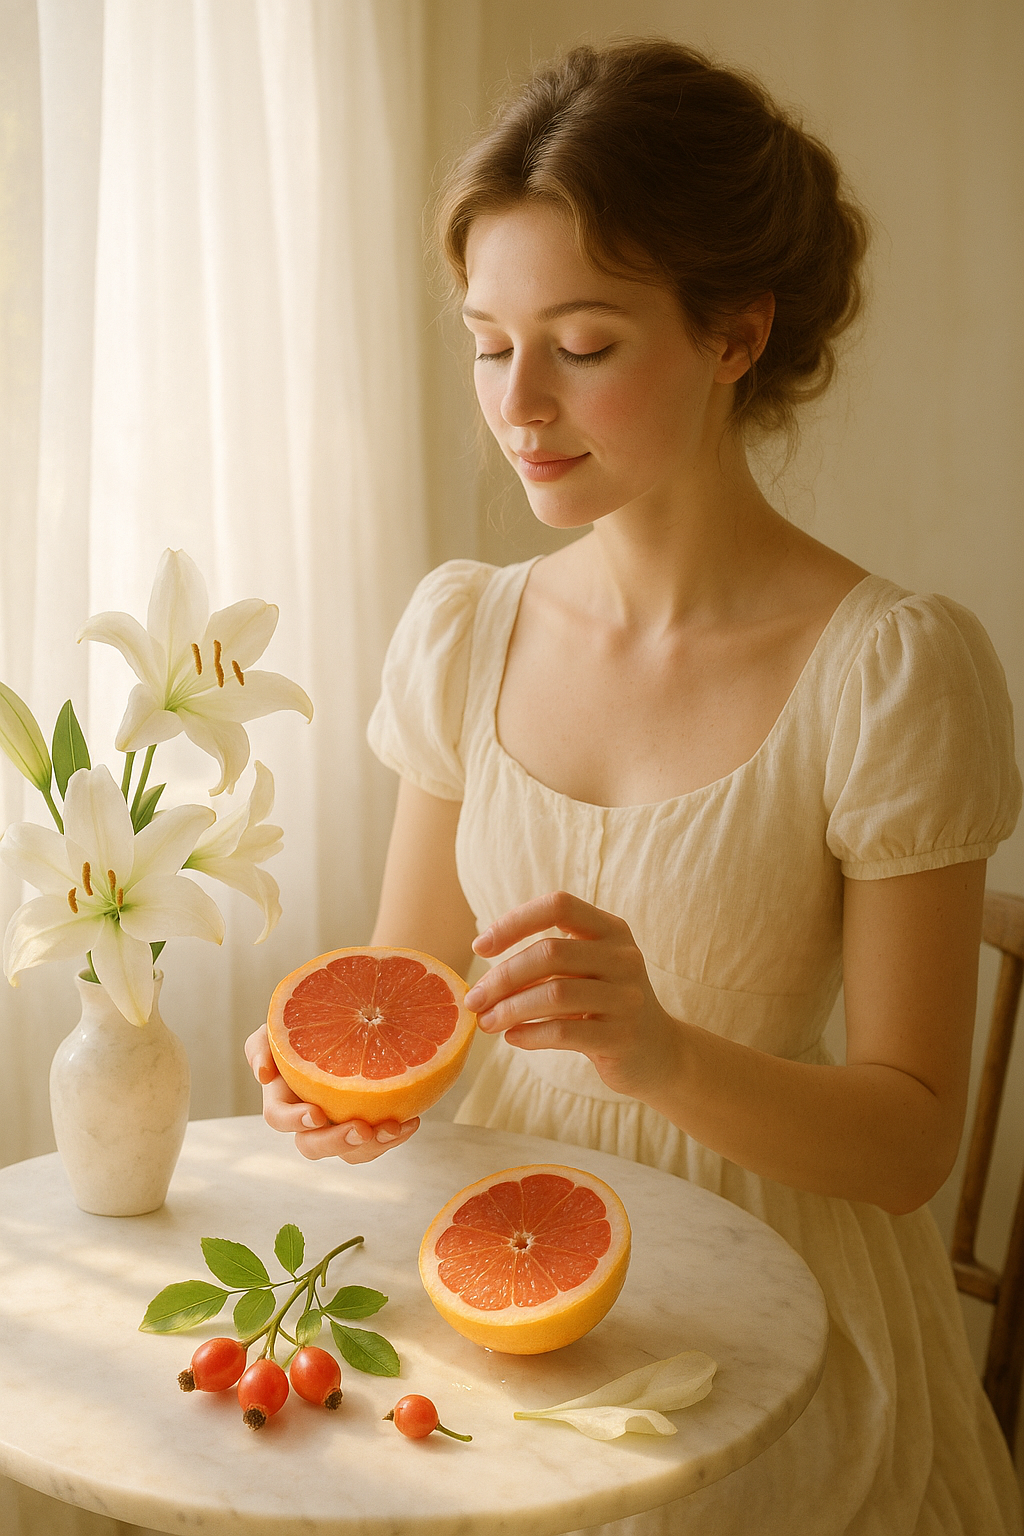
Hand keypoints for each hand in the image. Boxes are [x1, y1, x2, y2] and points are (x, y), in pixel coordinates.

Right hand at [243, 1025, 419, 1162]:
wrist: (346, 1021)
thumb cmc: (306, 1024)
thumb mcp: (279, 1027)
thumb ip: (260, 1044)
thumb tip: (263, 1074)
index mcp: (283, 1098)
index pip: (279, 1119)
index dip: (295, 1121)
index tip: (317, 1113)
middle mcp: (309, 1119)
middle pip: (313, 1147)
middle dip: (337, 1143)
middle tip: (362, 1129)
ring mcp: (339, 1125)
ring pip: (351, 1152)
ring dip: (374, 1146)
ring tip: (396, 1126)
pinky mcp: (368, 1124)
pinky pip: (378, 1142)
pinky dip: (396, 1135)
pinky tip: (412, 1120)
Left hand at [464, 891, 679, 1101]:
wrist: (658, 1053)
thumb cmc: (605, 1007)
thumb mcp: (586, 972)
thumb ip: (547, 963)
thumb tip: (484, 979)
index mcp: (611, 930)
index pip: (558, 905)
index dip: (514, 921)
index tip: (480, 947)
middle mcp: (623, 957)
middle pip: (549, 953)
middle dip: (502, 977)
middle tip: (475, 999)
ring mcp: (627, 997)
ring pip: (554, 994)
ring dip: (509, 1009)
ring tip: (486, 1022)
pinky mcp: (622, 1037)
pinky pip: (563, 1032)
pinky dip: (529, 1034)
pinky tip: (513, 1037)